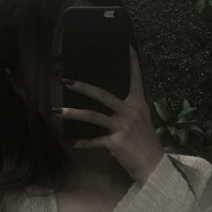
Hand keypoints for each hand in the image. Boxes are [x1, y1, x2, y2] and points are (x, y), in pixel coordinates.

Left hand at [57, 47, 163, 183]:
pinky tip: (74, 143)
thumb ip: (129, 110)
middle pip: (103, 95)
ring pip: (93, 116)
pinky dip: (84, 142)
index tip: (127, 45)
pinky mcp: (116, 142)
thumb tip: (110, 103)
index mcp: (139, 104)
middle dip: (83, 87)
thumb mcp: (142, 121)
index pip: (136, 78)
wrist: (154, 166)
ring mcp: (122, 127)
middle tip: (67, 81)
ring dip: (73, 114)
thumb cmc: (147, 143)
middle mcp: (131, 112)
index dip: (132, 61)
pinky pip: (94, 140)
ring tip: (57, 111)